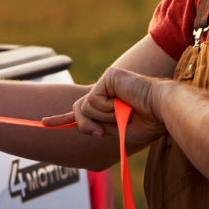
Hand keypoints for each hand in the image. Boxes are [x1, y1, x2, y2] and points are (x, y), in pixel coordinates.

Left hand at [42, 65, 167, 147]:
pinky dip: (108, 109)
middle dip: (86, 125)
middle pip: (79, 110)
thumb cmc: (147, 123)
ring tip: (124, 113)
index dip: (62, 118)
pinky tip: (123, 104)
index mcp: (109, 103)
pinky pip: (94, 100)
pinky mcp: (108, 77)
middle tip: (103, 131)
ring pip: (85, 108)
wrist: (163, 111)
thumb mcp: (116, 131)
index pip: (81, 110)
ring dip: (104, 118)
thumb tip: (78, 125)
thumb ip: (95, 126)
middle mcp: (106, 90)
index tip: (44, 123)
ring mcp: (107, 82)